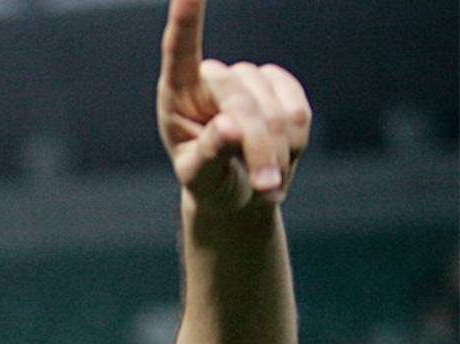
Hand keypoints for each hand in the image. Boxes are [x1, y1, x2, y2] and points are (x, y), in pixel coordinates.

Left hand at [157, 0, 310, 212]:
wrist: (240, 191)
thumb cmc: (210, 184)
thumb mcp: (200, 180)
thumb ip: (209, 155)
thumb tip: (228, 127)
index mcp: (178, 94)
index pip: (180, 48)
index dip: (187, 17)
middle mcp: (212, 78)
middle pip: (243, 103)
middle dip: (258, 150)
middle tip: (265, 188)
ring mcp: (247, 79)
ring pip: (278, 112)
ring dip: (278, 154)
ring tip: (264, 178)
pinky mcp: (279, 86)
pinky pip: (300, 112)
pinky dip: (295, 144)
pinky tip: (280, 158)